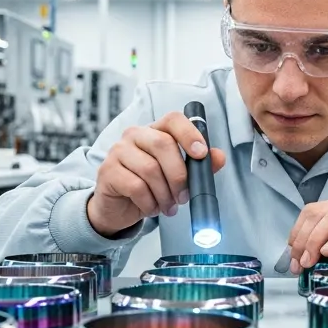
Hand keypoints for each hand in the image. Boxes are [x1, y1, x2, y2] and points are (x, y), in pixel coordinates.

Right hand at [87, 111, 226, 237]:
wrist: (118, 207)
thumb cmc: (149, 187)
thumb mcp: (177, 177)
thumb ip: (199, 166)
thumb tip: (219, 157)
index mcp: (155, 131)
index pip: (173, 120)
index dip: (189, 134)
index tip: (202, 154)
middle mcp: (135, 135)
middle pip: (163, 144)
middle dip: (179, 175)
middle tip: (184, 197)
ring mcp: (118, 151)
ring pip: (150, 169)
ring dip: (165, 194)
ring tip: (168, 206)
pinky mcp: (108, 171)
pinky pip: (136, 186)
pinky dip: (149, 203)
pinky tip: (151, 208)